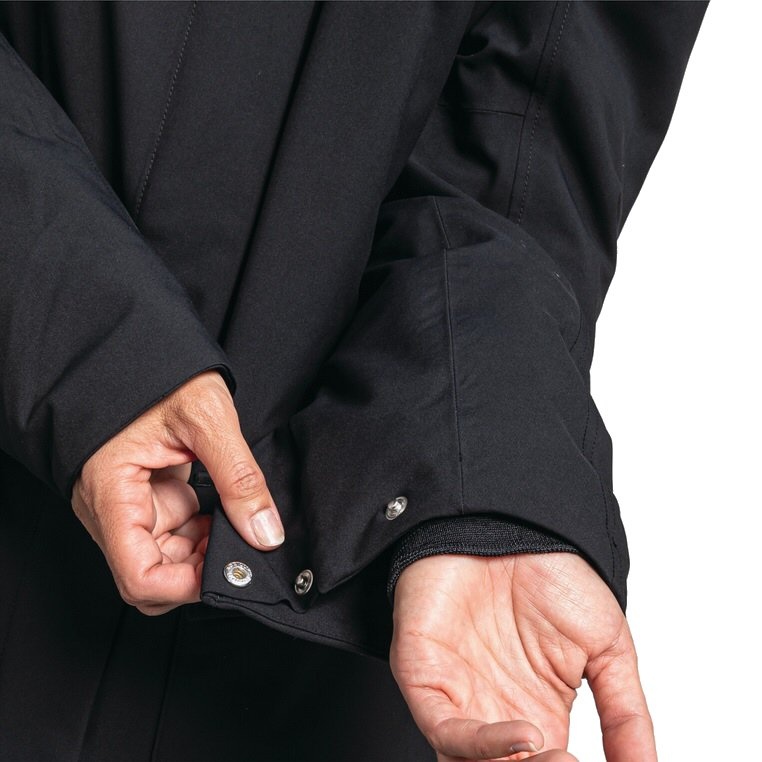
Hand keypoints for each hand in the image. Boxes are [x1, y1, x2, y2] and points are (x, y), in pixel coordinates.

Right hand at [71, 370, 284, 614]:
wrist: (141, 351)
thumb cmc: (160, 373)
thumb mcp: (209, 418)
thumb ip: (239, 478)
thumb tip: (265, 534)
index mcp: (111, 491)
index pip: (137, 576)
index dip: (183, 586)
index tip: (226, 570)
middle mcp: (110, 508)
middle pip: (150, 574)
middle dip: (197, 570)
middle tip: (240, 543)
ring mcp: (128, 505)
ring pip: (163, 558)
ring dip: (202, 553)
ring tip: (236, 521)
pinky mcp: (145, 497)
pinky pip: (170, 534)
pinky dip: (200, 533)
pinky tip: (224, 512)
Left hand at [390, 553, 654, 761]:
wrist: (514, 522)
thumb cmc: (553, 575)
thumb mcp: (606, 648)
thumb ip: (626, 715)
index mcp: (535, 715)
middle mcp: (493, 714)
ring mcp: (457, 698)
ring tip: (557, 760)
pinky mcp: (424, 676)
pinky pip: (444, 728)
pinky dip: (481, 746)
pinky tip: (526, 738)